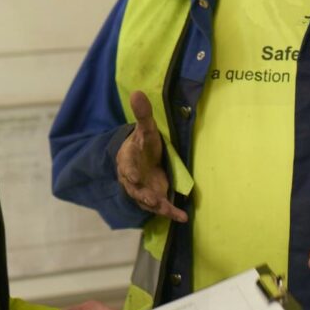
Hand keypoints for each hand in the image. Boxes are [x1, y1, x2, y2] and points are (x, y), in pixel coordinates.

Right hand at [116, 91, 186, 221]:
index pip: (126, 165)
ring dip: (156, 205)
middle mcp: (132, 178)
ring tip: (166, 209)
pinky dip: (171, 213)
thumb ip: (142, 114)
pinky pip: (161, 207)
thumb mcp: (145, 129)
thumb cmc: (143, 145)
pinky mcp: (154, 199)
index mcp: (128, 158)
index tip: (134, 176)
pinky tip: (183, 217)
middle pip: (135, 187)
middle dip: (142, 193)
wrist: (141, 161)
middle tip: (151, 198)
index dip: (130, 171)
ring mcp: (142, 191)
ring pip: (146, 200)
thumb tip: (137, 92)